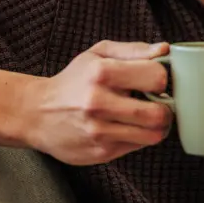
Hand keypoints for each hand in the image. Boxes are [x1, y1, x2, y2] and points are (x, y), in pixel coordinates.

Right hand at [21, 40, 173, 165]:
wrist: (37, 113)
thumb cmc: (73, 81)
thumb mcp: (97, 55)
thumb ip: (133, 50)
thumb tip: (165, 49)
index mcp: (101, 73)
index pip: (156, 78)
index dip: (162, 80)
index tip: (155, 82)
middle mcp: (99, 103)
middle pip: (159, 113)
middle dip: (166, 108)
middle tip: (158, 104)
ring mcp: (99, 131)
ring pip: (153, 135)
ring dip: (157, 126)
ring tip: (147, 117)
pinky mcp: (100, 152)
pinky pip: (137, 146)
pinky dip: (139, 137)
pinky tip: (126, 127)